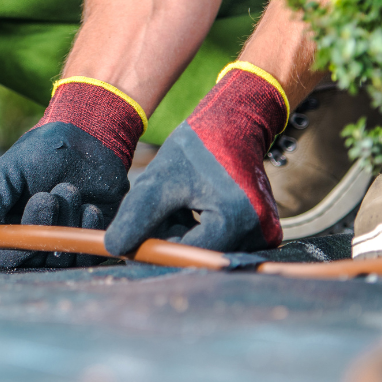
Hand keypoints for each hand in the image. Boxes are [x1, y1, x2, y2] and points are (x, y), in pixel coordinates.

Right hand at [0, 78, 145, 267]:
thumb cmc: (42, 151)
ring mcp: (61, 239)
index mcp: (6, 222)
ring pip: (58, 256)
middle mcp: (32, 236)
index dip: (7, 249)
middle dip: (39, 227)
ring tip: (69, 189)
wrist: (89, 137)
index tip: (18, 224)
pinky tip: (90, 206)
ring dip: (65, 222)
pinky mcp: (89, 239)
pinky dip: (87, 228)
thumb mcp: (8, 173)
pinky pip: (87, 253)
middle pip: (29, 259)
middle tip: (46, 197)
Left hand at [105, 64, 287, 254]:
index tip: (131, 243)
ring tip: (176, 202)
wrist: (233, 127)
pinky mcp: (264, 231)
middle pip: (199, 254)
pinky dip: (198, 230)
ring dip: (183, 233)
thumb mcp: (159, 179)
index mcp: (236, 219)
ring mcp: (266, 233)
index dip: (157, 249)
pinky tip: (191, 206)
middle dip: (170, 238)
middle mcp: (260, 233)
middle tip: (156, 211)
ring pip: (208, 248)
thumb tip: (115, 248)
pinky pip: (221, 241)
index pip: (188, 254)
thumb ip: (138, 216)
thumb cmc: (195, 148)